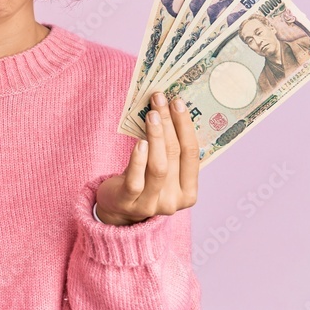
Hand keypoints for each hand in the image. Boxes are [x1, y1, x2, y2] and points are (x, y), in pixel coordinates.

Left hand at [95, 92, 199, 225]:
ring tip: (151, 114)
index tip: (178, 102)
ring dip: (156, 136)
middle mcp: (174, 201)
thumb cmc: (143, 182)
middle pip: (175, 155)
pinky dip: (139, 159)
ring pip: (159, 167)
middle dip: (169, 123)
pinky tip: (139, 142)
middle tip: (161, 100)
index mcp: (189, 193)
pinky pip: (136, 180)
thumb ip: (170, 152)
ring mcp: (152, 204)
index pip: (192, 154)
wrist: (116, 209)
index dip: (186, 126)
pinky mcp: (129, 203)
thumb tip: (170, 110)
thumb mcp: (163, 171)